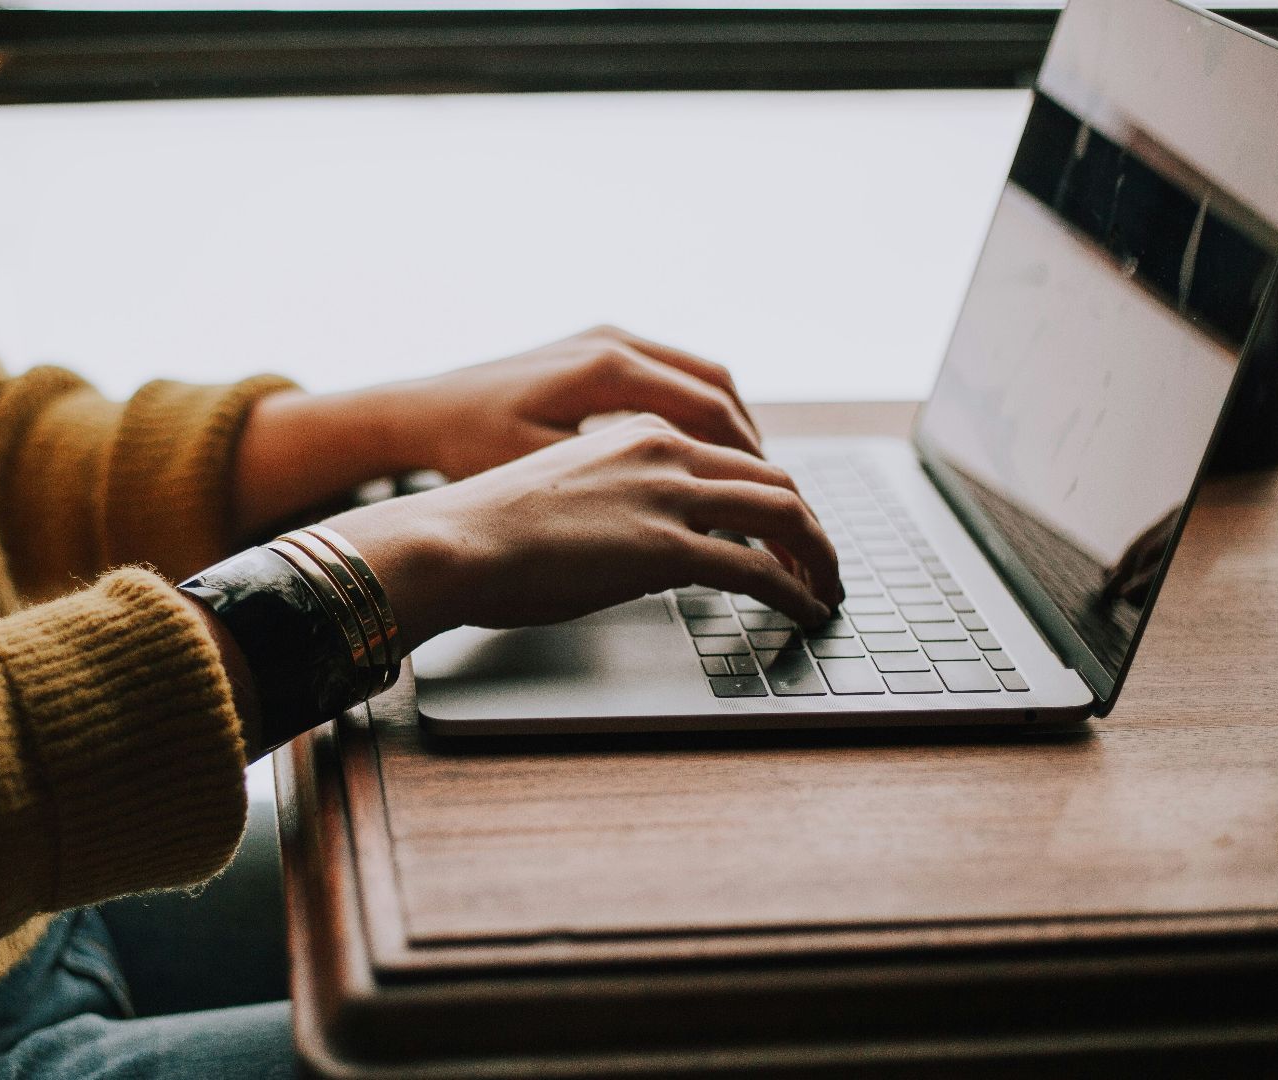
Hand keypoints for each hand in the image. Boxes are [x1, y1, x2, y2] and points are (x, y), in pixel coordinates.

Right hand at [321, 414, 842, 650]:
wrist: (450, 540)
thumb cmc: (486, 529)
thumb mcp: (564, 493)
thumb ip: (617, 503)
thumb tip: (642, 547)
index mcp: (638, 431)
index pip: (733, 456)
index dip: (772, 496)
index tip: (784, 531)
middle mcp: (663, 450)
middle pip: (773, 479)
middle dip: (810, 526)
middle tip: (822, 563)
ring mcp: (668, 495)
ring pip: (784, 513)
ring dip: (818, 556)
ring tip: (827, 590)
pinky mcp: (666, 547)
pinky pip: (760, 568)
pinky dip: (796, 590)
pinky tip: (805, 611)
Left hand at [392, 324, 761, 480]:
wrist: (421, 411)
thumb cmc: (469, 447)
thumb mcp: (543, 473)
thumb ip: (618, 486)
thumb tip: (691, 513)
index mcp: (606, 369)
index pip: (708, 410)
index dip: (747, 460)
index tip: (768, 502)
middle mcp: (613, 341)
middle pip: (715, 387)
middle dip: (750, 443)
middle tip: (773, 493)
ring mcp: (605, 338)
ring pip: (698, 376)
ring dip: (728, 424)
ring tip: (747, 477)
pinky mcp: (595, 347)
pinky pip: (669, 373)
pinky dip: (697, 411)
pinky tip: (700, 453)